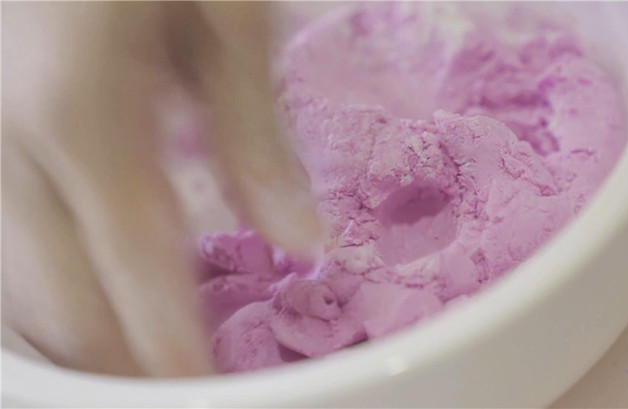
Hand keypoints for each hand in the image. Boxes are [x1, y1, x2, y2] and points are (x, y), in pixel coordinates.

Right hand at [2, 2, 320, 376]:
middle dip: (112, 361)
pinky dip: (33, 285)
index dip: (165, 346)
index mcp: (75, 105)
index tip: (198, 394)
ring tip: (126, 370)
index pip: (133, 265)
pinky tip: (74, 302)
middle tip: (166, 393)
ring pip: (2, 279)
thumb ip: (252, 136)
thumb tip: (300, 240)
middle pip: (50, 296)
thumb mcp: (227, 8)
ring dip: (67, 337)